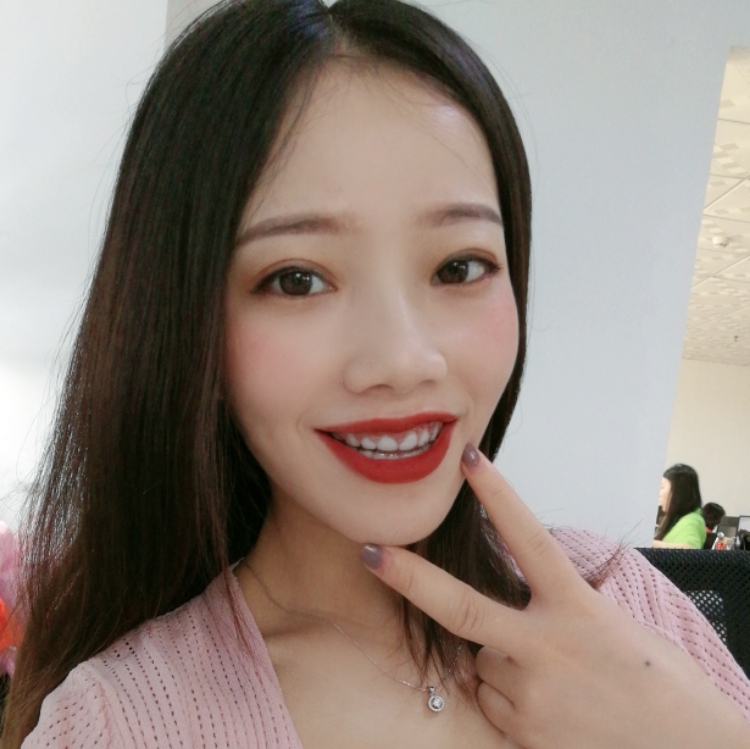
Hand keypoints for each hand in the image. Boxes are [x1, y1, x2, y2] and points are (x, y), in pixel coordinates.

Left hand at [360, 445, 749, 748]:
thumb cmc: (656, 682)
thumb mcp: (610, 626)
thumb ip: (552, 613)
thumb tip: (500, 620)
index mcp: (577, 608)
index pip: (530, 539)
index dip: (498, 497)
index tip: (470, 460)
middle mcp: (547, 647)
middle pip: (465, 607)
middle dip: (410, 578)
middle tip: (369, 550)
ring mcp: (531, 694)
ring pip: (481, 662)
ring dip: (499, 662)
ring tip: (553, 679)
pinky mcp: (523, 733)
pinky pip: (490, 700)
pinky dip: (506, 697)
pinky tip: (548, 707)